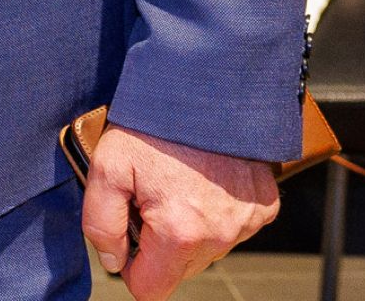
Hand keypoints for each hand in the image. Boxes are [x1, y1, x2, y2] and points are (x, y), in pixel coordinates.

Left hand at [80, 120, 278, 299]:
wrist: (206, 84)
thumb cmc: (154, 122)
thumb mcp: (106, 166)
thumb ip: (100, 223)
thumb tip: (113, 260)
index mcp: (180, 231)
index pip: (151, 289)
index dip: (130, 266)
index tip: (126, 235)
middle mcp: (221, 234)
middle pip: (179, 270)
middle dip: (158, 244)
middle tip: (148, 197)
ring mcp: (247, 221)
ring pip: (207, 250)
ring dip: (188, 229)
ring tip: (174, 183)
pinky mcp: (264, 205)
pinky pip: (232, 227)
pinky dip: (215, 212)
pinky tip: (201, 180)